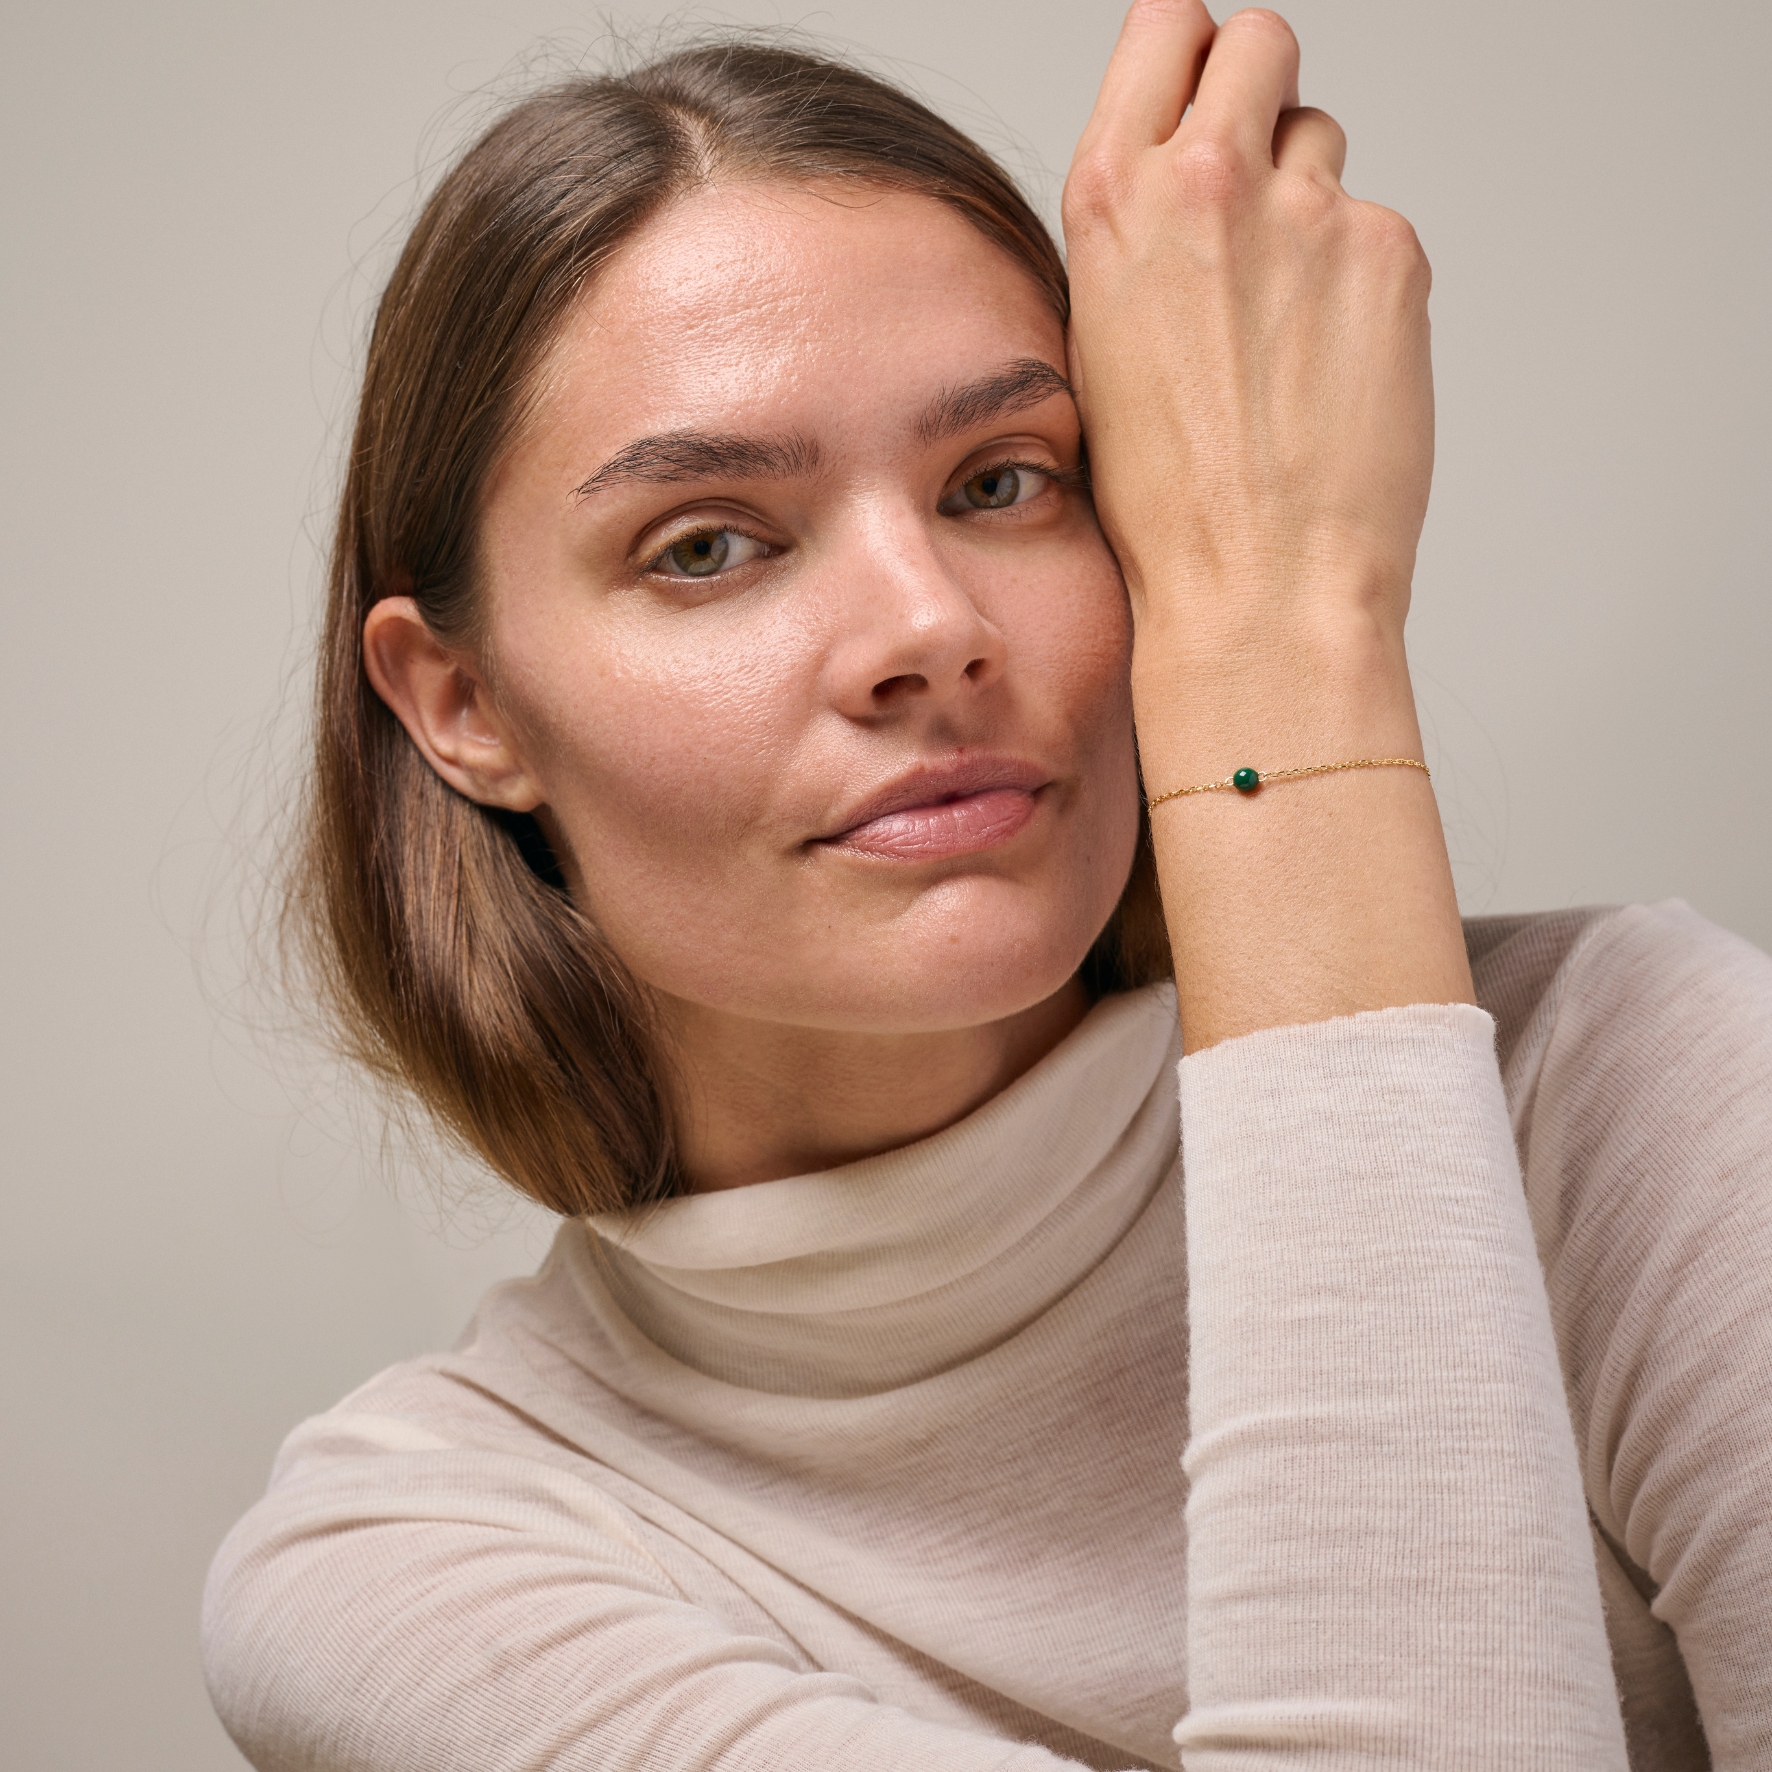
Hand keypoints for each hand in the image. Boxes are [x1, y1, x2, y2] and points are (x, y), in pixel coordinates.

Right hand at [1065, 3, 1469, 1049]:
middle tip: (1258, 194)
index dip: (1190, 56)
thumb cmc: (1164, 505)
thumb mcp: (1098, 351)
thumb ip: (1139, 243)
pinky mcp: (1388, 252)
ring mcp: (1306, 211)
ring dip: (1309, 200)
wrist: (1251, 588)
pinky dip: (1361, 281)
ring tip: (1286, 317)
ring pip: (1322, 138)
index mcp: (1108, 203)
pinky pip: (1377, 226)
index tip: (1202, 94)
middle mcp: (1204, 183)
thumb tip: (1184, 191)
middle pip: (1259, 43)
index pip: (1166, 25)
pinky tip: (1331, 367)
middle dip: (1259, 98)